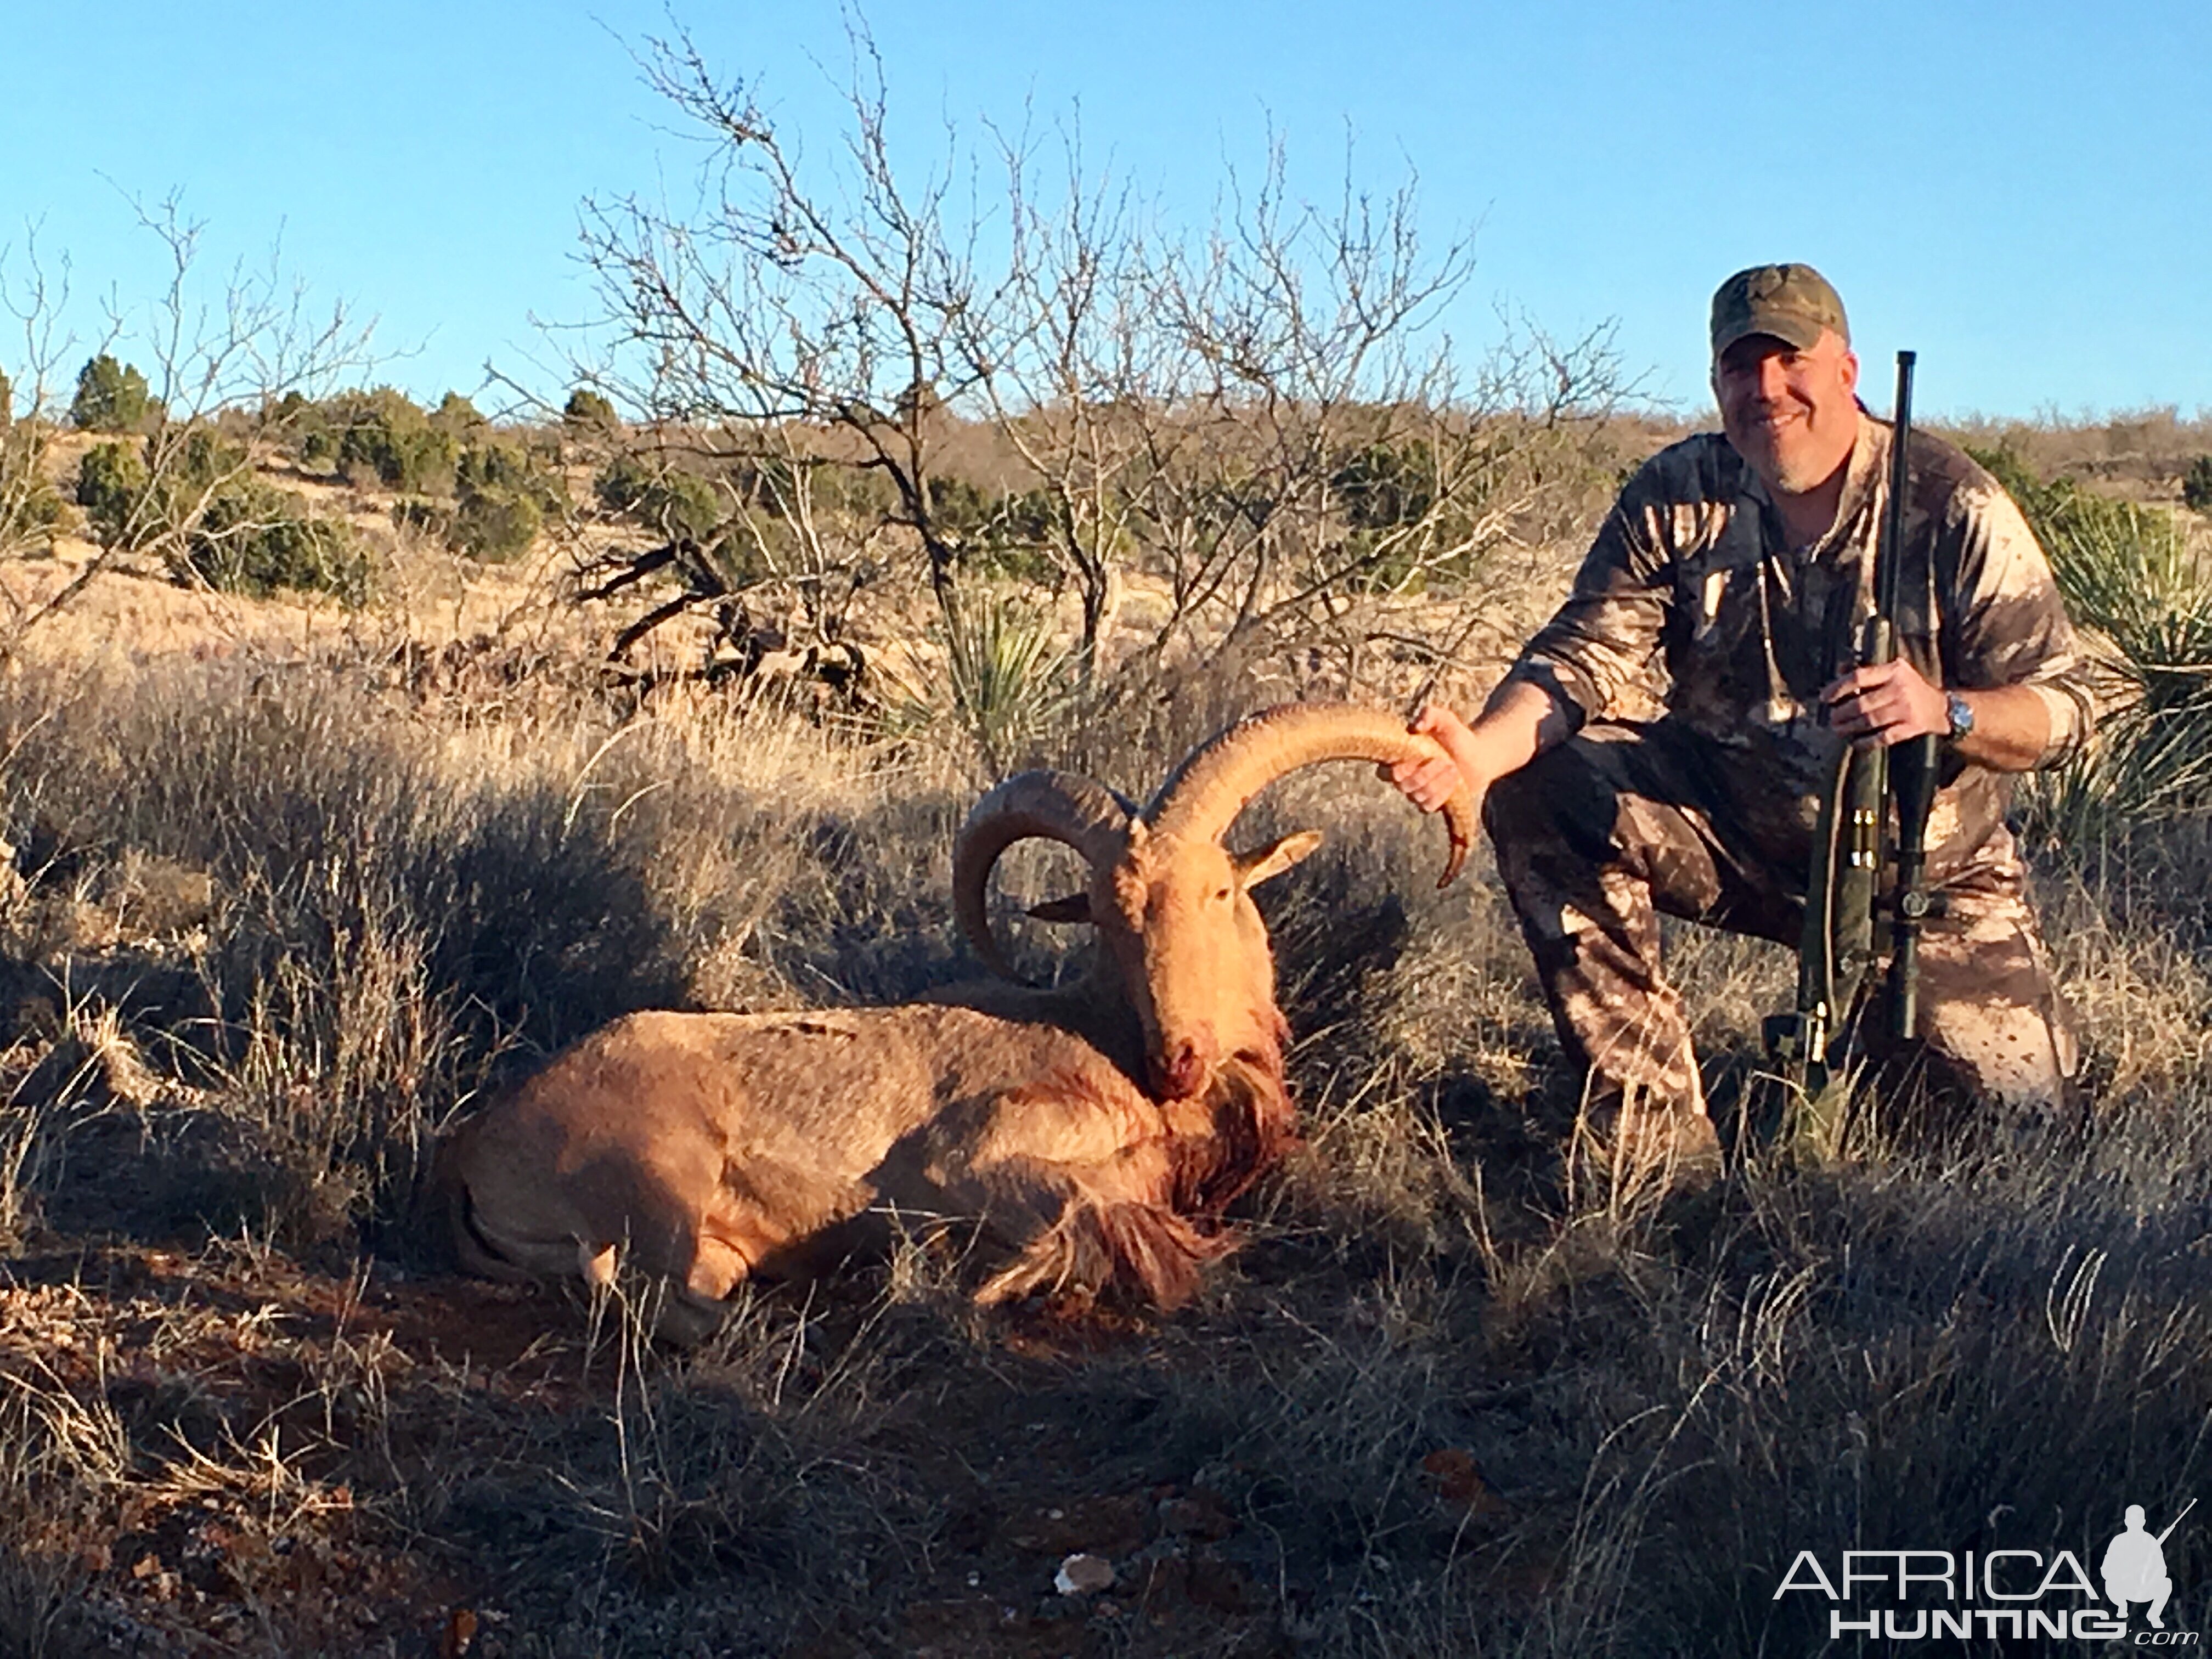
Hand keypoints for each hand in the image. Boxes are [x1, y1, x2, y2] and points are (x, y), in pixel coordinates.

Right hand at [1381, 704, 1486, 813]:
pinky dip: (1443, 793)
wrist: (1478, 756)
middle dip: (1425, 773)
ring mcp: (1416, 793)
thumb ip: (1430, 714)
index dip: (1398, 768)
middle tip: (1444, 759)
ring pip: (1418, 795)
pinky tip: (1454, 781)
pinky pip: (1429, 805)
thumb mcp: (1445, 720)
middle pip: (1402, 785)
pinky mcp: (1430, 803)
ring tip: (1453, 768)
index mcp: (1399, 759)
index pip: (1383, 772)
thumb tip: (1416, 727)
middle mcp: (1403, 778)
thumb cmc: (1455, 736)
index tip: (1418, 755)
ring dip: (1438, 781)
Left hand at [1821, 658, 1948, 747]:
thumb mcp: (1894, 671)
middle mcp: (1900, 688)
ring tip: (1838, 729)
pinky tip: (1855, 743)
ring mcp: (1907, 709)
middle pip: (1862, 703)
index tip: (1825, 698)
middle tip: (1831, 718)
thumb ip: (1869, 670)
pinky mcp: (1912, 727)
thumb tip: (1841, 667)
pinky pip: (1884, 737)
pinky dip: (1867, 742)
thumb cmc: (1910, 687)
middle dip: (1842, 713)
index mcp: (1894, 671)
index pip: (1859, 677)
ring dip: (1850, 727)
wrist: (1942, 707)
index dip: (1838, 688)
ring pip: (1870, 721)